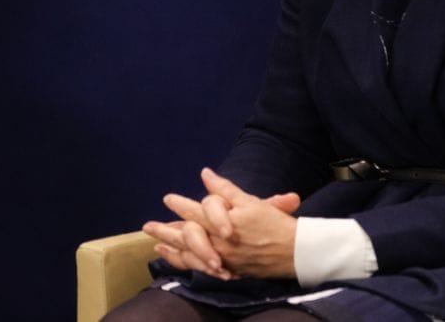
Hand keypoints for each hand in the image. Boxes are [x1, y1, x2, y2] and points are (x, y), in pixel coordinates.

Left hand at [144, 168, 299, 279]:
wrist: (297, 253)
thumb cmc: (275, 224)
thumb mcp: (251, 202)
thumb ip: (226, 190)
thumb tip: (205, 174)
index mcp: (224, 222)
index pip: (196, 212)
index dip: (180, 205)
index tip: (168, 199)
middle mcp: (219, 242)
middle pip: (186, 235)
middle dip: (165, 231)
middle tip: (147, 227)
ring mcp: (222, 258)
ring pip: (189, 253)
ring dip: (170, 248)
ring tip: (155, 244)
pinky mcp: (228, 270)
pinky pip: (199, 269)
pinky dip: (184, 263)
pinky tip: (173, 259)